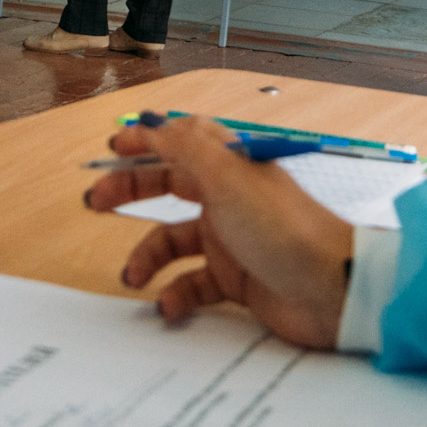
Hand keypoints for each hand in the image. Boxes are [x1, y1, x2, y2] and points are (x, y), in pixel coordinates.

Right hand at [85, 116, 352, 347]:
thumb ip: (185, 147)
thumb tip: (151, 121)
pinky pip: (193, 283)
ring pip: (175, 241)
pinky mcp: (238, 279)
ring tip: (133, 276)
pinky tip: (169, 305)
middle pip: (170, 185)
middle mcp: (230, 197)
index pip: (183, 140)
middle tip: (94, 201)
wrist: (332, 291)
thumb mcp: (227, 179)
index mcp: (231, 165)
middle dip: (131, 191)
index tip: (111, 146)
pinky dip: (176, 293)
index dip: (148, 139)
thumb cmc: (284, 229)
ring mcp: (233, 239)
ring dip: (148, 256)